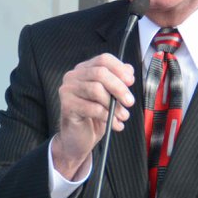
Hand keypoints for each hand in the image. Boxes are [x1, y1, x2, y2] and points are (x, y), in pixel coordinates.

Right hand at [51, 54, 135, 178]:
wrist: (78, 138)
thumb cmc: (93, 116)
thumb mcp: (110, 97)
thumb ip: (118, 81)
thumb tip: (129, 70)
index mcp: (84, 70)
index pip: (103, 59)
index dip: (119, 68)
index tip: (131, 82)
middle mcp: (73, 76)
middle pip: (100, 73)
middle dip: (119, 88)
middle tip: (129, 101)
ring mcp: (67, 90)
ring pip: (96, 89)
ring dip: (113, 105)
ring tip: (122, 116)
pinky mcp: (66, 106)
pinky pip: (91, 108)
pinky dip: (106, 116)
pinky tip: (113, 124)